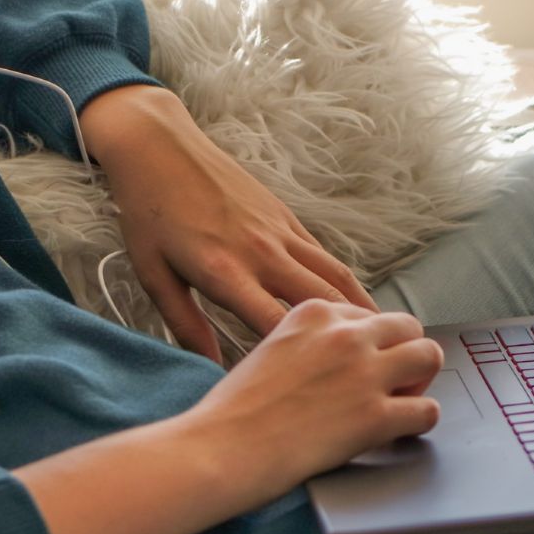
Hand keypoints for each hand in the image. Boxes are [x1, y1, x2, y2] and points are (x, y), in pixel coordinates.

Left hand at [79, 85, 378, 359]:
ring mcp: (279, 231)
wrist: (159, 147)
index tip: (317, 386)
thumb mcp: (154, 275)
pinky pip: (324, 256)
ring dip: (362, 309)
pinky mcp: (286, 217)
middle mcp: (262, 252)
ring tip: (385, 341)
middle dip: (353, 338)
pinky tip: (356, 304)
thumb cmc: (148, 213)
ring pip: (336, 276)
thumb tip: (211, 369)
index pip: (274, 325)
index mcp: (225, 271)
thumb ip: (185, 326)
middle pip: (324, 301)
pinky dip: (345, 283)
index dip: (300, 360)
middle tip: (378, 371)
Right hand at [184, 300, 442, 496]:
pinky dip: (419, 422)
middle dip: (404, 353)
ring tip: (399, 402)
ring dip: (420, 381)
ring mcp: (363, 372)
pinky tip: (397, 432)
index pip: (370, 314)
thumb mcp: (270, 348)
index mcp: (315, 312)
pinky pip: (427, 410)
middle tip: (390, 382)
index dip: (372, 343)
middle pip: (407, 326)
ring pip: (429, 356)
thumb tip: (340, 361)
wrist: (221, 446)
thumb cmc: (234, 408)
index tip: (363, 364)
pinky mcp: (374, 416)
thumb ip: (309, 343)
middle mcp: (344, 334)